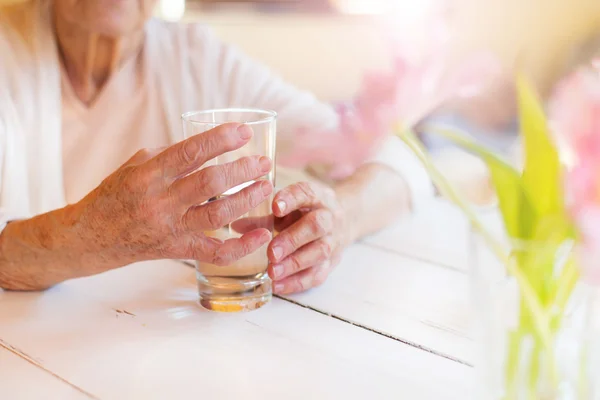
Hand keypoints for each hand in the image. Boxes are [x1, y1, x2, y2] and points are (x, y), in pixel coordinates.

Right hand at [75, 123, 273, 268]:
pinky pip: (215, 252)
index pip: (190, 152)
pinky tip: (261, 234)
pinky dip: (242, 246)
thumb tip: (210, 145)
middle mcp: (159, 202)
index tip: (244, 132)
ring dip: (247, 199)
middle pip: (210, 183)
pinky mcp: (177, 250)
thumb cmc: (117, 194)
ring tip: (266, 186)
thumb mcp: (136, 165)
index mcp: (147, 175)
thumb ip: (171, 155)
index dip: (220, 140)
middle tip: (264, 163)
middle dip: (243, 170)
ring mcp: (169, 229)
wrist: (91, 236)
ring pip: (218, 215)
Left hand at [267, 182, 350, 294]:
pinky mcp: (332, 263)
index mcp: (317, 197)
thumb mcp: (290, 208)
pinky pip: (318, 274)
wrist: (346, 220)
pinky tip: (278, 285)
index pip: (307, 193)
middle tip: (271, 252)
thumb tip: (236, 226)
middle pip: (316, 226)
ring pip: (320, 252)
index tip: (275, 207)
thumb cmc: (307, 212)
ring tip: (272, 272)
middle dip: (293, 239)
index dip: (291, 199)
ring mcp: (334, 241)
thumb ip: (264, 216)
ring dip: (294, 263)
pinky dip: (297, 282)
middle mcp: (329, 217)